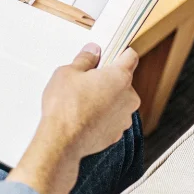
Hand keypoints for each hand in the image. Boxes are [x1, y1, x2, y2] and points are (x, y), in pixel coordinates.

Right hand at [7, 43, 139, 193]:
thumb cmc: (64, 107)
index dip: (121, 52)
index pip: (131, 56)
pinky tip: (85, 116)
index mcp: (119, 77)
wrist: (62, 141)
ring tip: (82, 101)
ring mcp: (125, 118)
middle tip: (86, 80)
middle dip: (108, 78)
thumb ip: (85, 59)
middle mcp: (129, 97)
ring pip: (118, 100)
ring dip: (106, 98)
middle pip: (123, 80)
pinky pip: (113, 117)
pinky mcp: (117, 133)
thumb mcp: (68, 72)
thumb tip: (92, 52)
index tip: (112, 52)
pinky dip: (103, 115)